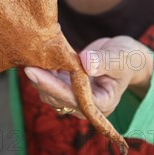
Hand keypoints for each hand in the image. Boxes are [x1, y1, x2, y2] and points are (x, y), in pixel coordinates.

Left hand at [24, 36, 153, 117]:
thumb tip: (85, 63)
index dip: (51, 86)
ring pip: (50, 89)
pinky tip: (42, 50)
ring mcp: (76, 95)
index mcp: (101, 103)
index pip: (72, 98)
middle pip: (56, 96)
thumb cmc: (128, 59)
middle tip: (25, 61)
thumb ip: (103, 61)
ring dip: (40, 73)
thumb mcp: (119, 58)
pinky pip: (51, 79)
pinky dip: (45, 66)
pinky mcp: (68, 85)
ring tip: (31, 54)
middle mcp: (86, 104)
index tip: (33, 72)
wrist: (126, 57)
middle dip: (40, 80)